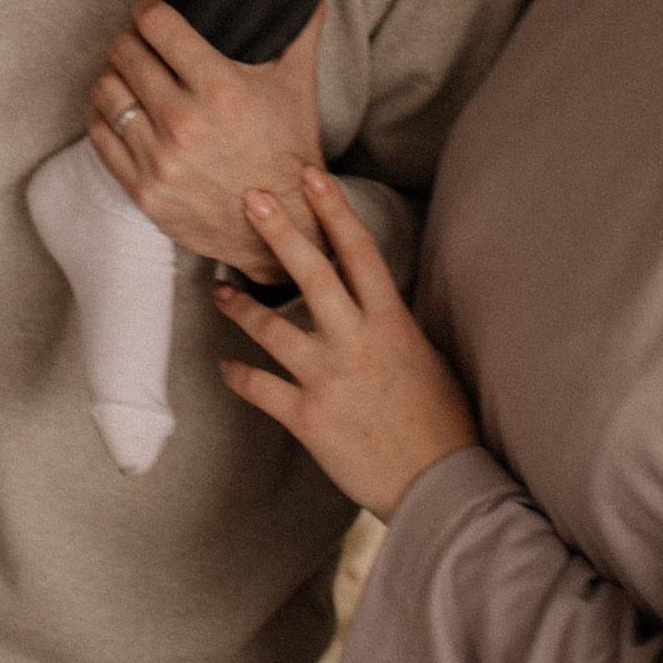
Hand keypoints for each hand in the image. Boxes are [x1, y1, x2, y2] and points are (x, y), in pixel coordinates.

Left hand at [88, 0, 322, 273]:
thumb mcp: (298, 86)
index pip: (157, 25)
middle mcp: (184, 124)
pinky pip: (99, 134)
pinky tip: (121, 105)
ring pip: (106, 90)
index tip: (150, 9)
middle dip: (129, 38)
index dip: (148, 9)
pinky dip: (104, 113)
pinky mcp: (143, 190)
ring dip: (114, 73)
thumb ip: (300, 31)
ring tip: (128, 71)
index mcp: (221, 90)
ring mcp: (159, 161)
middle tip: (139, 38)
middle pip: (125, 53)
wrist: (284, 226)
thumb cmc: (289, 148)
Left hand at [215, 166, 479, 518]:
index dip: (334, 211)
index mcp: (393, 324)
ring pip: (272, 329)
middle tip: (250, 197)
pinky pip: (260, 388)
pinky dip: (239, 376)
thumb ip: (394, 325)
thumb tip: (375, 298)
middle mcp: (357, 344)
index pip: (360, 253)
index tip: (311, 176)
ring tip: (219, 289)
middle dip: (279, 233)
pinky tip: (225, 367)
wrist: (439, 485)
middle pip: (312, 275)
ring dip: (241, 306)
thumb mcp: (428, 359)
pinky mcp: (308, 418)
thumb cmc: (443, 423)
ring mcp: (329, 380)